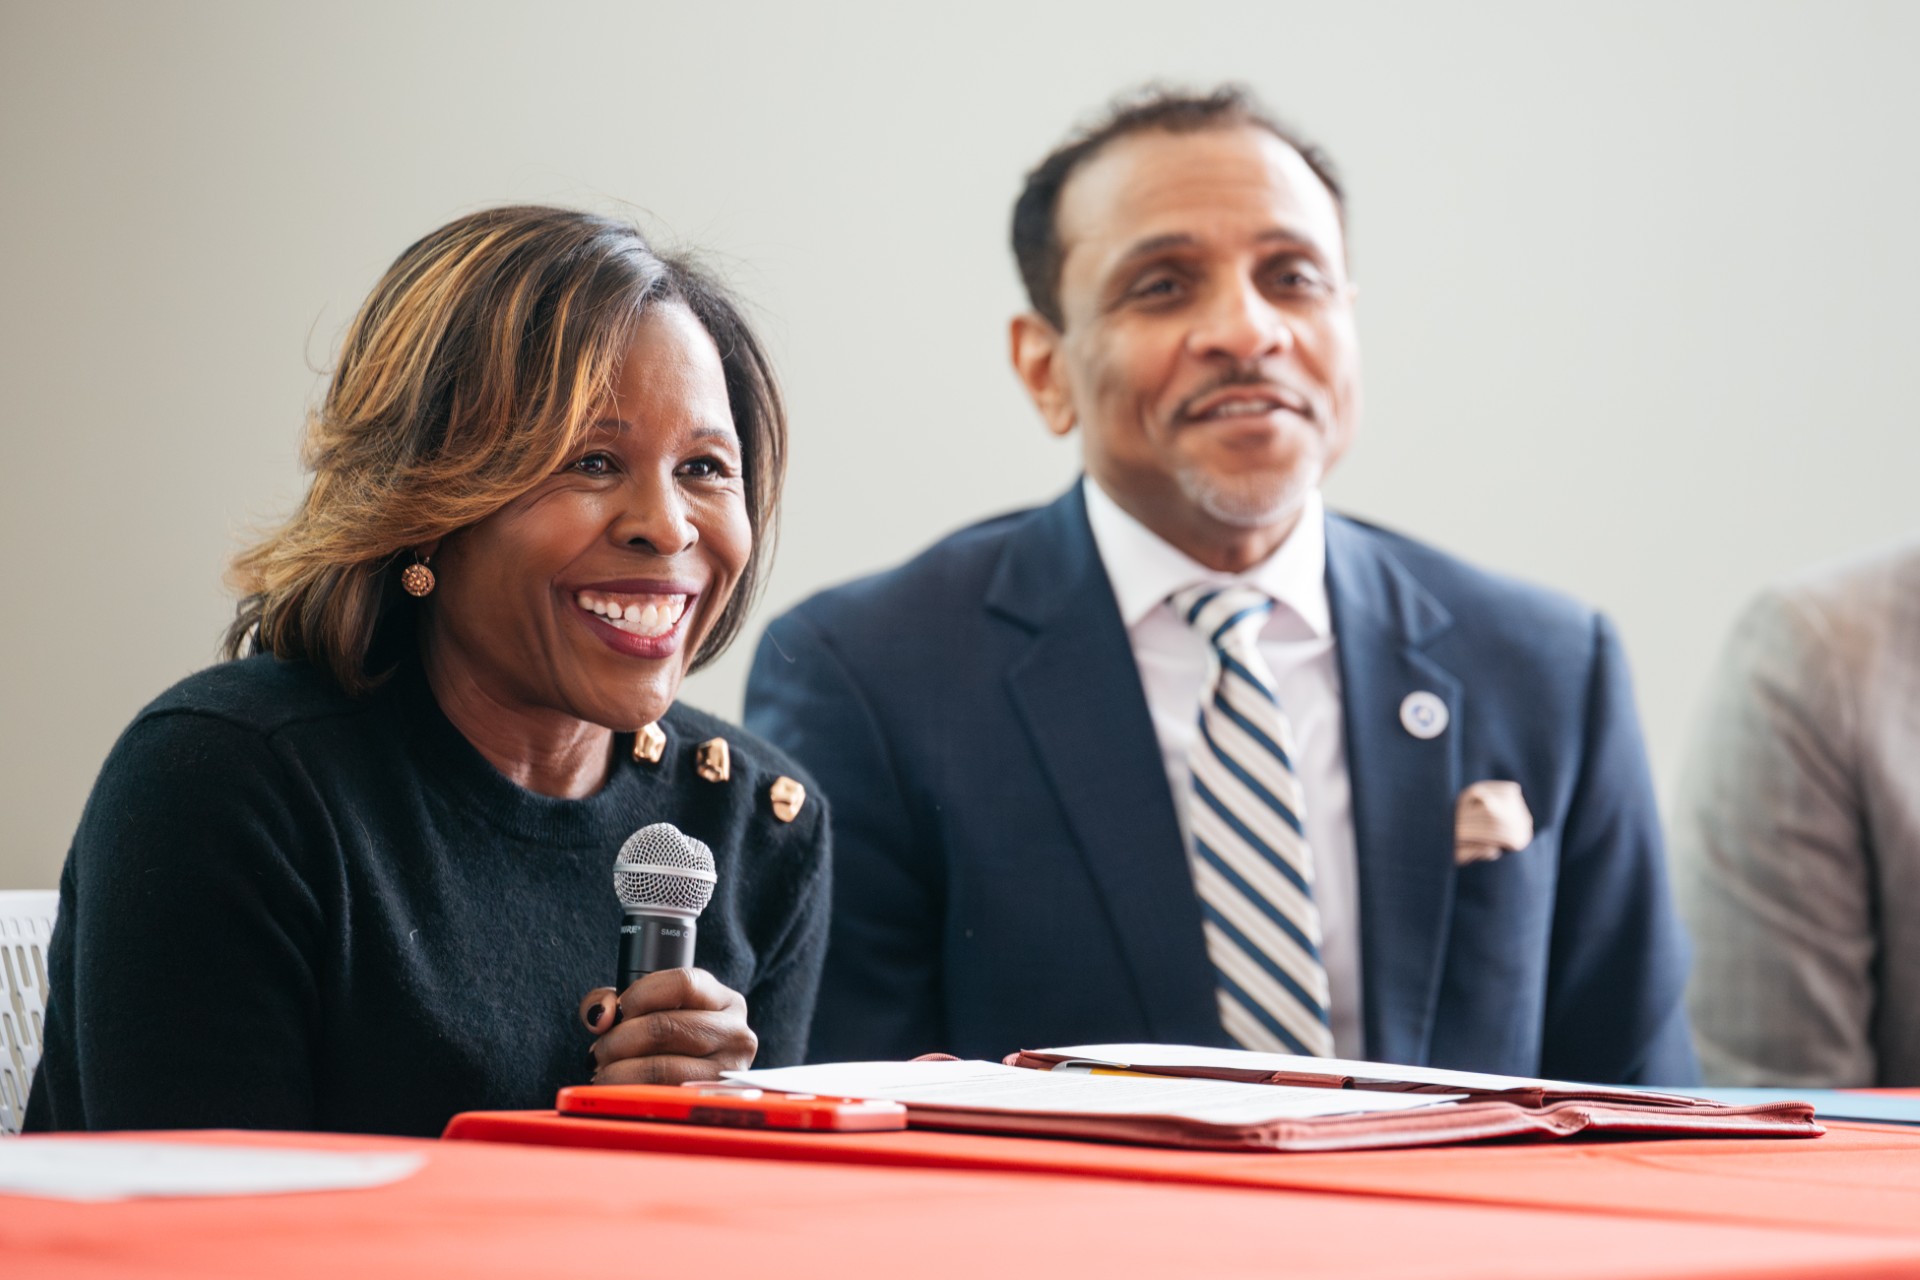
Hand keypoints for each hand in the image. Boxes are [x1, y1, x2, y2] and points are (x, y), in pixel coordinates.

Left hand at [578, 968, 757, 1084]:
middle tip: (601, 1050)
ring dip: (617, 1070)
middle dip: (618, 1039)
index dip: (639, 995)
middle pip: (664, 1026)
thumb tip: (599, 1017)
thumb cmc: (670, 1043)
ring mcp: (727, 1075)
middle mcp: (737, 1035)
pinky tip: (617, 1091)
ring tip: (605, 1071)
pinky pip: (658, 1099)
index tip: (618, 1011)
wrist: (696, 1088)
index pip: (682, 983)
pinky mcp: (707, 1109)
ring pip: (659, 1067)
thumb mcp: (652, 1010)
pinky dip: (627, 1094)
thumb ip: (615, 1000)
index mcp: (726, 1002)